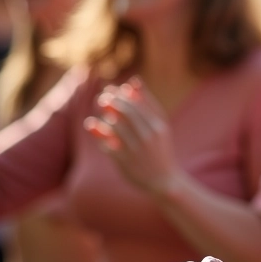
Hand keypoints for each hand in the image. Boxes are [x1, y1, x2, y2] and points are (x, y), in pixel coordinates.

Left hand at [84, 77, 179, 194]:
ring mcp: (138, 150)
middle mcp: (149, 136)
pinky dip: (102, 139)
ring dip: (103, 121)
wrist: (164, 180)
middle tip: (101, 99)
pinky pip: (108, 146)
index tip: (111, 90)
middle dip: (111, 102)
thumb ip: (147, 104)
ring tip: (96, 119)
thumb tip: (133, 81)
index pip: (136, 103)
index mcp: (159, 126)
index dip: (120, 94)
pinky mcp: (126, 162)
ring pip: (115, 128)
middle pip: (125, 112)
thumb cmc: (160, 149)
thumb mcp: (159, 125)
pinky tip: (99, 135)